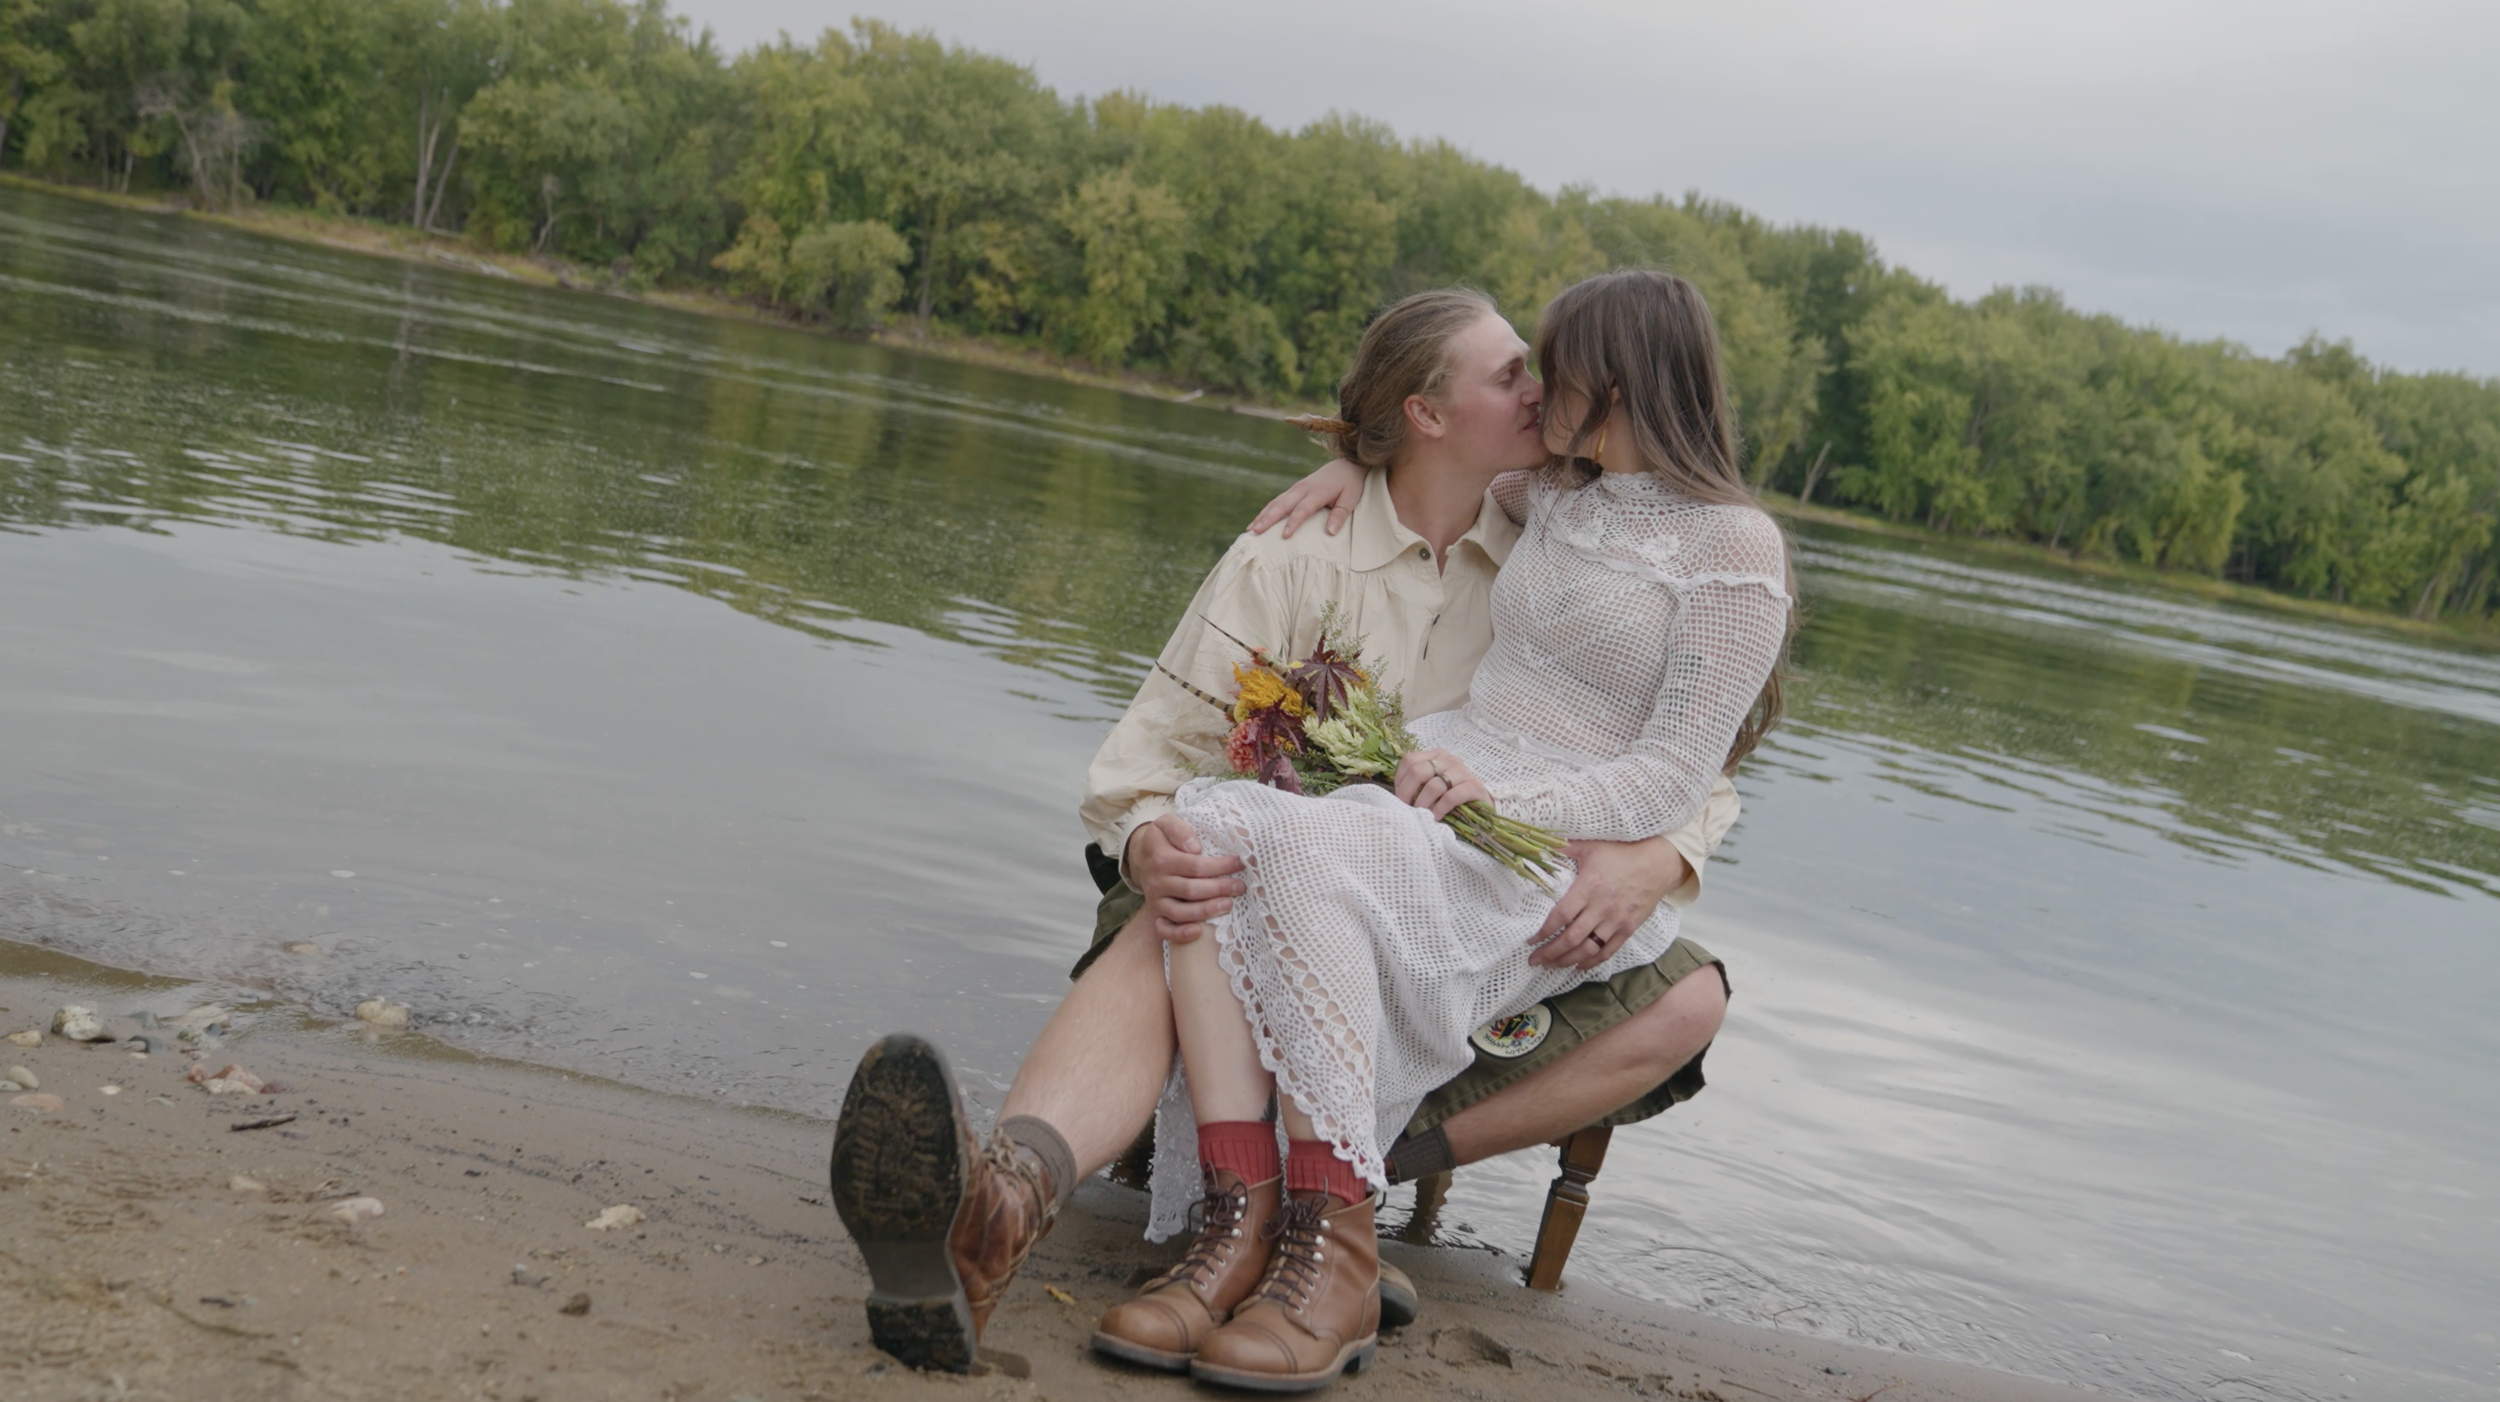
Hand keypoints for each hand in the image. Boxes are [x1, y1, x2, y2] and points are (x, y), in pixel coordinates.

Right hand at [1126, 813, 1246, 943]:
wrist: (1142, 856)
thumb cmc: (1163, 839)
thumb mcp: (1166, 823)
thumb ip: (1179, 829)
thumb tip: (1195, 847)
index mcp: (1161, 858)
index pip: (1195, 865)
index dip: (1220, 866)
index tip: (1239, 863)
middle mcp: (1157, 882)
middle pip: (1191, 889)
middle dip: (1219, 888)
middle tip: (1240, 887)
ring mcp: (1156, 900)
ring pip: (1180, 912)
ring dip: (1206, 911)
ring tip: (1228, 904)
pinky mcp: (1156, 914)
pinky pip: (1164, 929)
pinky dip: (1179, 934)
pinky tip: (1197, 931)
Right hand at [1248, 458, 1364, 537]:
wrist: (1347, 463)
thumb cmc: (1350, 484)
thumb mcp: (1351, 499)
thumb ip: (1340, 515)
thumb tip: (1330, 532)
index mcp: (1317, 492)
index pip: (1302, 509)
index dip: (1293, 522)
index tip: (1284, 536)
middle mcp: (1303, 488)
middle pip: (1282, 505)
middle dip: (1267, 519)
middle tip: (1255, 532)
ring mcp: (1296, 488)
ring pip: (1276, 502)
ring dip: (1262, 515)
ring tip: (1250, 530)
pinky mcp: (1294, 489)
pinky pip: (1277, 501)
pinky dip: (1266, 511)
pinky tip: (1258, 521)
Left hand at [1393, 748, 1490, 820]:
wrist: (1483, 804)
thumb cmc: (1453, 795)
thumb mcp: (1434, 784)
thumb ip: (1419, 783)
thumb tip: (1397, 796)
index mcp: (1436, 755)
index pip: (1409, 760)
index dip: (1400, 780)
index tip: (1400, 797)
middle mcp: (1448, 759)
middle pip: (1418, 771)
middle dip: (1407, 793)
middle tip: (1407, 808)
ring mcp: (1462, 771)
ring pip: (1433, 786)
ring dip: (1423, 804)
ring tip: (1422, 815)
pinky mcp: (1473, 786)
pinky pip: (1450, 797)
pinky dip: (1439, 809)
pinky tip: (1436, 817)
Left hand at [1529, 836, 1689, 969]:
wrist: (1658, 862)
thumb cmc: (1623, 852)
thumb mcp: (1592, 846)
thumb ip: (1566, 847)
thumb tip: (1541, 845)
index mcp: (1589, 887)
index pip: (1561, 916)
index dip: (1544, 931)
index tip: (1531, 940)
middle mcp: (1601, 908)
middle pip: (1571, 938)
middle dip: (1550, 952)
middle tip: (1535, 960)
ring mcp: (1616, 920)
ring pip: (1588, 949)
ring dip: (1567, 960)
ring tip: (1552, 966)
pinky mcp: (1629, 928)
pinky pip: (1608, 951)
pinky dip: (1592, 962)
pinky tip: (1579, 966)